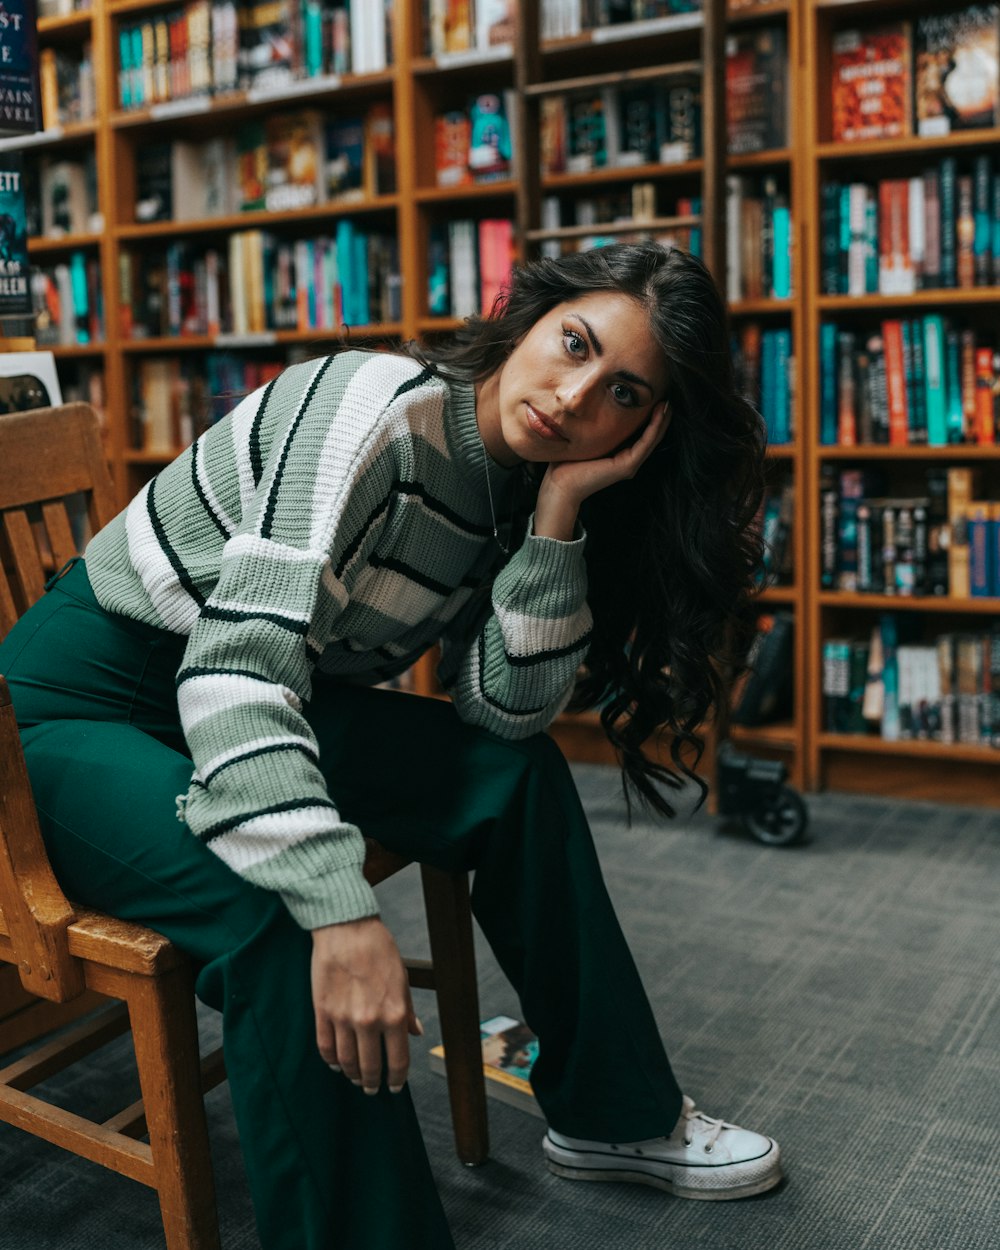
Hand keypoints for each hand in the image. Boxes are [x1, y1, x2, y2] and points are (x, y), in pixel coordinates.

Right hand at [310, 916, 422, 1093]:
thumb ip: (407, 1010)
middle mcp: (369, 1021)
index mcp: (393, 1014)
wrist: (347, 929)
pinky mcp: (322, 1012)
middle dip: (372, 1082)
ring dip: (352, 1075)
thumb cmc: (378, 950)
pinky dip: (330, 1061)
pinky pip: (325, 1047)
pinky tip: (335, 1064)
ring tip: (355, 1078)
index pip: (397, 1060)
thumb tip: (416, 1033)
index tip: (394, 1087)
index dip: (396, 1079)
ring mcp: (343, 1019)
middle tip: (373, 1088)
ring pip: (346, 1062)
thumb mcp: (402, 979)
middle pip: (370, 1067)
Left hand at [534, 401, 668, 539]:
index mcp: (621, 455)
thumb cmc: (567, 462)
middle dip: (661, 416)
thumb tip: (594, 402)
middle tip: (669, 396)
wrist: (560, 484)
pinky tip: (659, 412)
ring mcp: (630, 465)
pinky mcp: (627, 466)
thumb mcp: (586, 437)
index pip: (641, 433)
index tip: (656, 396)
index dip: (651, 416)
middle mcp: (629, 460)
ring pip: (652, 438)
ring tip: (668, 402)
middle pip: (651, 435)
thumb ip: (596, 424)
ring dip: (661, 420)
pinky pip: (644, 443)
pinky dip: (653, 427)